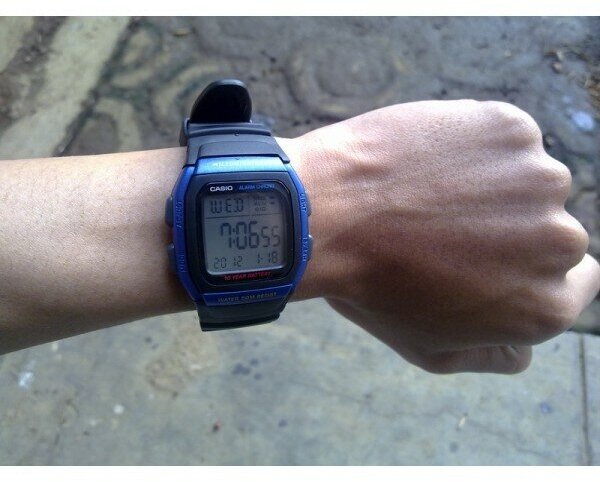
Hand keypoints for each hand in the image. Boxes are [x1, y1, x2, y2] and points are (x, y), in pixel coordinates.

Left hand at [286, 100, 599, 373]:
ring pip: (529, 182)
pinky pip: (505, 142)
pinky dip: (476, 148)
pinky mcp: (512, 130)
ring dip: (494, 186)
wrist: (330, 213)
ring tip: (430, 196)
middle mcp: (558, 243)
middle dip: (511, 231)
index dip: (529, 270)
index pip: (575, 281)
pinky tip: (429, 164)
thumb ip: (492, 355)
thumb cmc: (374, 288)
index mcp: (546, 305)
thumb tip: (523, 349)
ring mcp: (539, 179)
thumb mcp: (431, 350)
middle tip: (447, 229)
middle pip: (552, 231)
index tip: (493, 259)